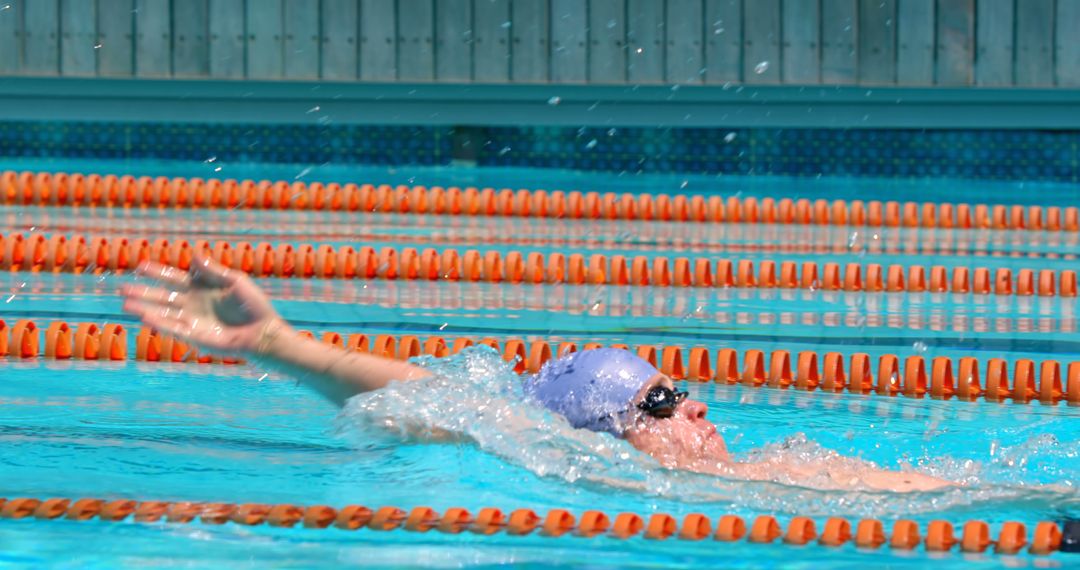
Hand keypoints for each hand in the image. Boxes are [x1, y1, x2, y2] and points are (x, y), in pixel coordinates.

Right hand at [120, 254, 284, 355]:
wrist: (262, 331)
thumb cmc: (253, 306)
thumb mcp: (236, 282)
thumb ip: (215, 271)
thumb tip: (195, 255)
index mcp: (201, 288)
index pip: (174, 278)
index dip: (158, 272)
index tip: (140, 266)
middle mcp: (192, 304)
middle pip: (163, 296)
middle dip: (143, 292)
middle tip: (122, 287)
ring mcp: (192, 321)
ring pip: (163, 313)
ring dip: (144, 308)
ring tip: (126, 303)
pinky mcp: (194, 336)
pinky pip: (173, 328)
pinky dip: (159, 323)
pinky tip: (145, 316)